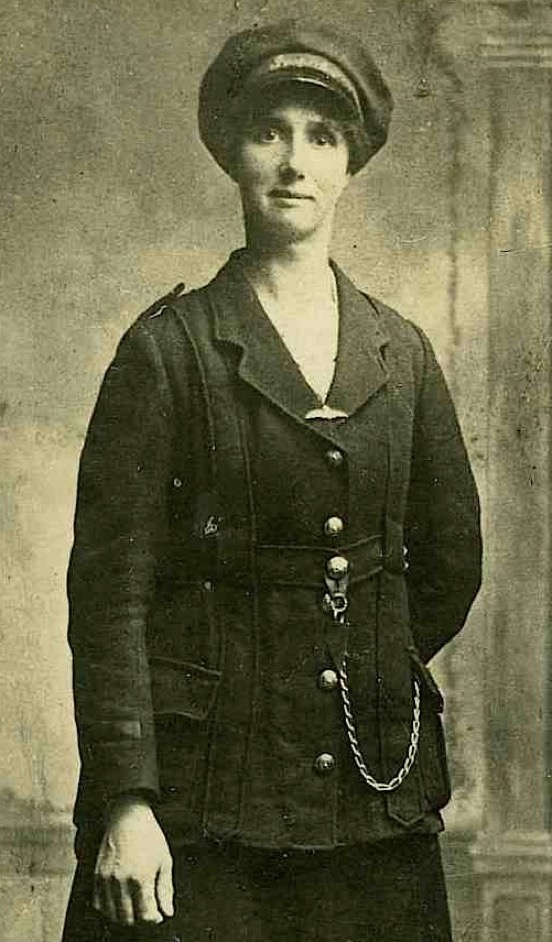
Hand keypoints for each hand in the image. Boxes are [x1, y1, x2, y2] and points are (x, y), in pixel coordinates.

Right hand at [93, 794, 173, 925]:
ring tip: (134, 905)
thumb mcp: (165, 860)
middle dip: (140, 919)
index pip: (146, 916)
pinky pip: (98, 904)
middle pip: (128, 920)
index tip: (158, 914)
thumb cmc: (149, 836)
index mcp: (141, 878)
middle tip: (147, 910)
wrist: (126, 816)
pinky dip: (108, 909)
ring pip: (112, 915)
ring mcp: (106, 879)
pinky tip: (119, 901)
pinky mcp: (96, 876)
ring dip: (124, 916)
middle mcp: (121, 881)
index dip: (154, 919)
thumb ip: (166, 889)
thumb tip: (167, 913)